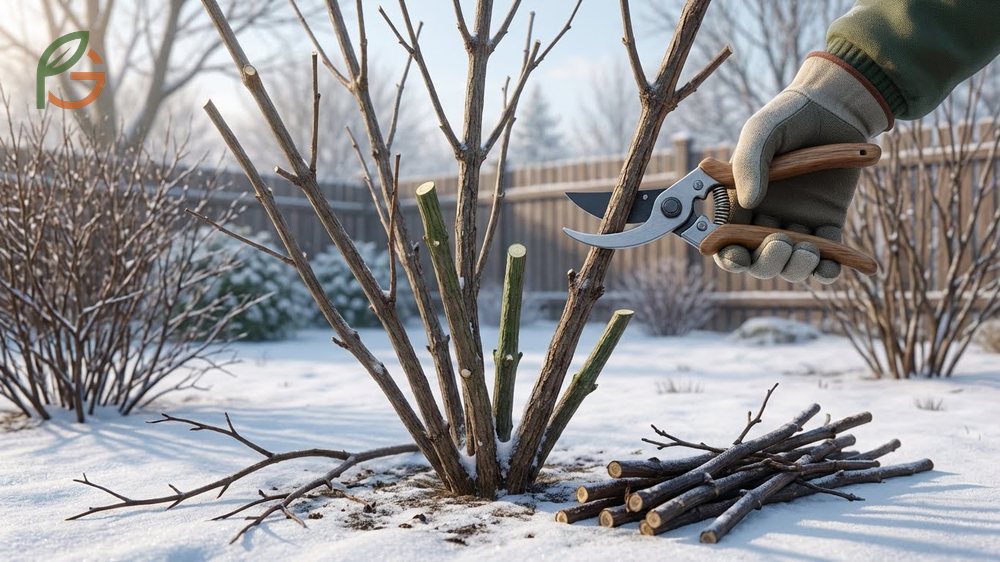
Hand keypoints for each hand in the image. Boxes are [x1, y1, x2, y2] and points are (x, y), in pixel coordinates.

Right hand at [714, 54, 889, 283]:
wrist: (836, 108)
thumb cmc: (791, 115)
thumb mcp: (762, 131)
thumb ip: (748, 163)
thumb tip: (750, 202)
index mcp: (742, 201)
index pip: (728, 242)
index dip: (730, 257)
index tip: (738, 257)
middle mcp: (768, 217)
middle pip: (759, 261)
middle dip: (767, 262)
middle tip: (781, 242)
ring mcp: (799, 222)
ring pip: (791, 265)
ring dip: (796, 267)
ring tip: (807, 249)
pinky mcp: (830, 222)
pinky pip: (828, 256)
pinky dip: (828, 270)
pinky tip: (830, 265)